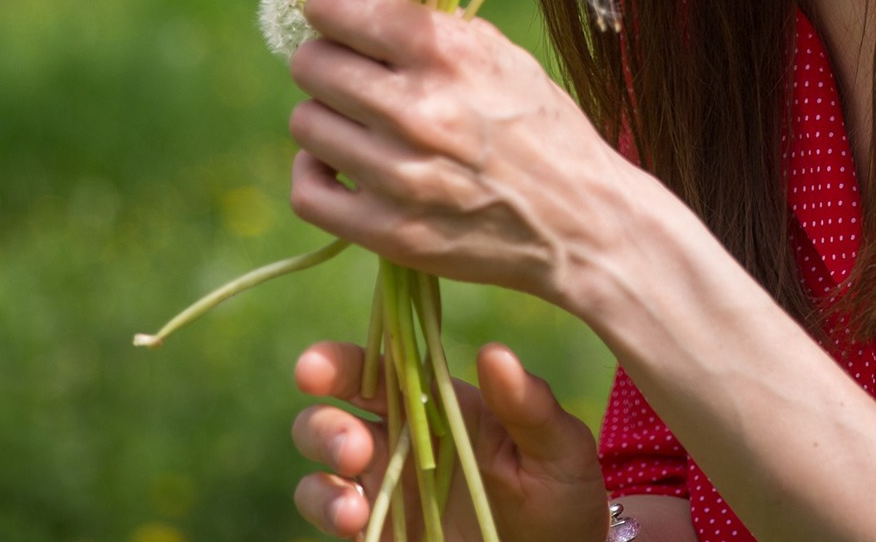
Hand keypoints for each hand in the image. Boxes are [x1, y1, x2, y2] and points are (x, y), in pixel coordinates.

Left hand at [286, 0, 631, 305]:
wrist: (581, 221)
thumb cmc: (537, 125)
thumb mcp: (497, 54)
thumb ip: (426, 18)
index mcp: (446, 52)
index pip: (335, 5)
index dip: (330, 7)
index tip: (341, 19)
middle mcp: (418, 110)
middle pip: (310, 63)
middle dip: (327, 61)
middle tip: (355, 76)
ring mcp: (400, 175)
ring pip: (305, 123)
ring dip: (327, 119)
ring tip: (361, 124)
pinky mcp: (389, 231)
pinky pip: (306, 190)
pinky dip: (316, 174)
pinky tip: (343, 165)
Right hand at [292, 337, 608, 540]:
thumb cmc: (563, 496)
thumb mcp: (560, 450)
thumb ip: (528, 404)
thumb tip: (493, 352)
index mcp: (435, 405)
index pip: (374, 371)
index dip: (334, 363)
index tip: (313, 370)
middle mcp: (398, 445)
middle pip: (327, 421)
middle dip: (323, 429)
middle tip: (354, 449)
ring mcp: (386, 495)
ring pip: (319, 479)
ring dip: (323, 488)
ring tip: (354, 511)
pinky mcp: (382, 536)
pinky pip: (334, 524)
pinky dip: (333, 518)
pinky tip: (360, 526)